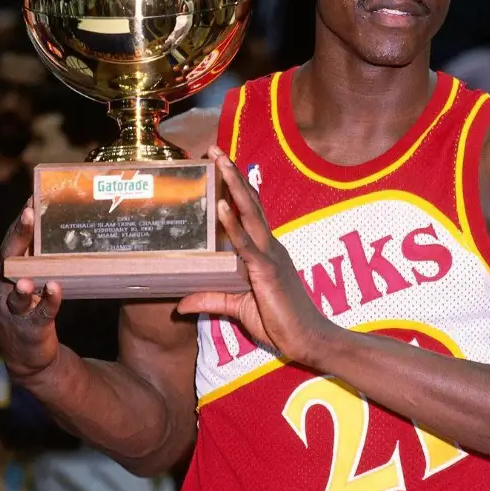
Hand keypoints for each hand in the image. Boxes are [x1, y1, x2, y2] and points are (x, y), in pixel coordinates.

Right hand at [0, 203, 61, 381]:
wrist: (28, 356)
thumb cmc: (31, 308)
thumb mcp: (30, 279)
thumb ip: (38, 258)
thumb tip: (60, 227)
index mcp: (3, 270)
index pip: (11, 240)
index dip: (20, 220)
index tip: (32, 198)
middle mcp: (2, 286)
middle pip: (9, 257)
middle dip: (19, 234)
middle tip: (30, 214)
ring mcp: (13, 308)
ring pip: (17, 291)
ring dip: (23, 279)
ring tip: (31, 268)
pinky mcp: (30, 327)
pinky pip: (40, 312)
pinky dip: (48, 300)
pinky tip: (55, 288)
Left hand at [177, 147, 336, 363]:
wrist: (310, 341)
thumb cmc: (281, 323)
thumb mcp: (238, 308)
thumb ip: (211, 300)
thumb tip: (180, 304)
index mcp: (267, 252)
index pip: (250, 213)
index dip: (236, 188)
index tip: (220, 166)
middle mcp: (271, 247)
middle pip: (250, 203)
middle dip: (232, 175)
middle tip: (215, 150)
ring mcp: (271, 256)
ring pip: (250, 213)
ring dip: (233, 186)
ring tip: (218, 161)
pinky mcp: (268, 271)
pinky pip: (248, 244)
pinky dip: (233, 224)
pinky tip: (222, 206)